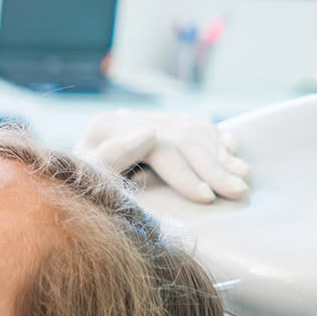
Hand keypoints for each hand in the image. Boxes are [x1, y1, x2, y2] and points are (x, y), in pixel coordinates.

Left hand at [76, 109, 250, 202]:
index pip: (156, 146)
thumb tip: (148, 133)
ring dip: (220, 154)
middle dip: (212, 168)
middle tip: (238, 192)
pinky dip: (216, 137)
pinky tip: (233, 151)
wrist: (74, 191)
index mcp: (104, 128)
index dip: (184, 173)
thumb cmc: (80, 195)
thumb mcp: (88, 183)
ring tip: (242, 178)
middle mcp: (124, 117)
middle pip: (179, 137)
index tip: (206, 198)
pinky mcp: (156, 122)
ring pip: (192, 129)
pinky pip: (194, 123)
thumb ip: (110, 161)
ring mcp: (142, 116)